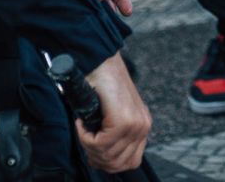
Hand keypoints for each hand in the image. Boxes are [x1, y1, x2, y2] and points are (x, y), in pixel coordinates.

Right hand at [77, 53, 150, 172]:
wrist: (100, 60)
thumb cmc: (102, 83)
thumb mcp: (113, 112)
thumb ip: (115, 133)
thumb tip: (103, 158)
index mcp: (142, 125)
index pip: (129, 162)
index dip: (107, 162)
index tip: (93, 151)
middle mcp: (143, 126)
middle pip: (118, 164)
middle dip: (97, 158)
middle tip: (85, 141)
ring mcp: (135, 124)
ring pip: (108, 156)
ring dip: (90, 148)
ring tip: (83, 131)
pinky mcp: (123, 120)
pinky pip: (100, 144)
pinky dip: (86, 138)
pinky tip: (82, 123)